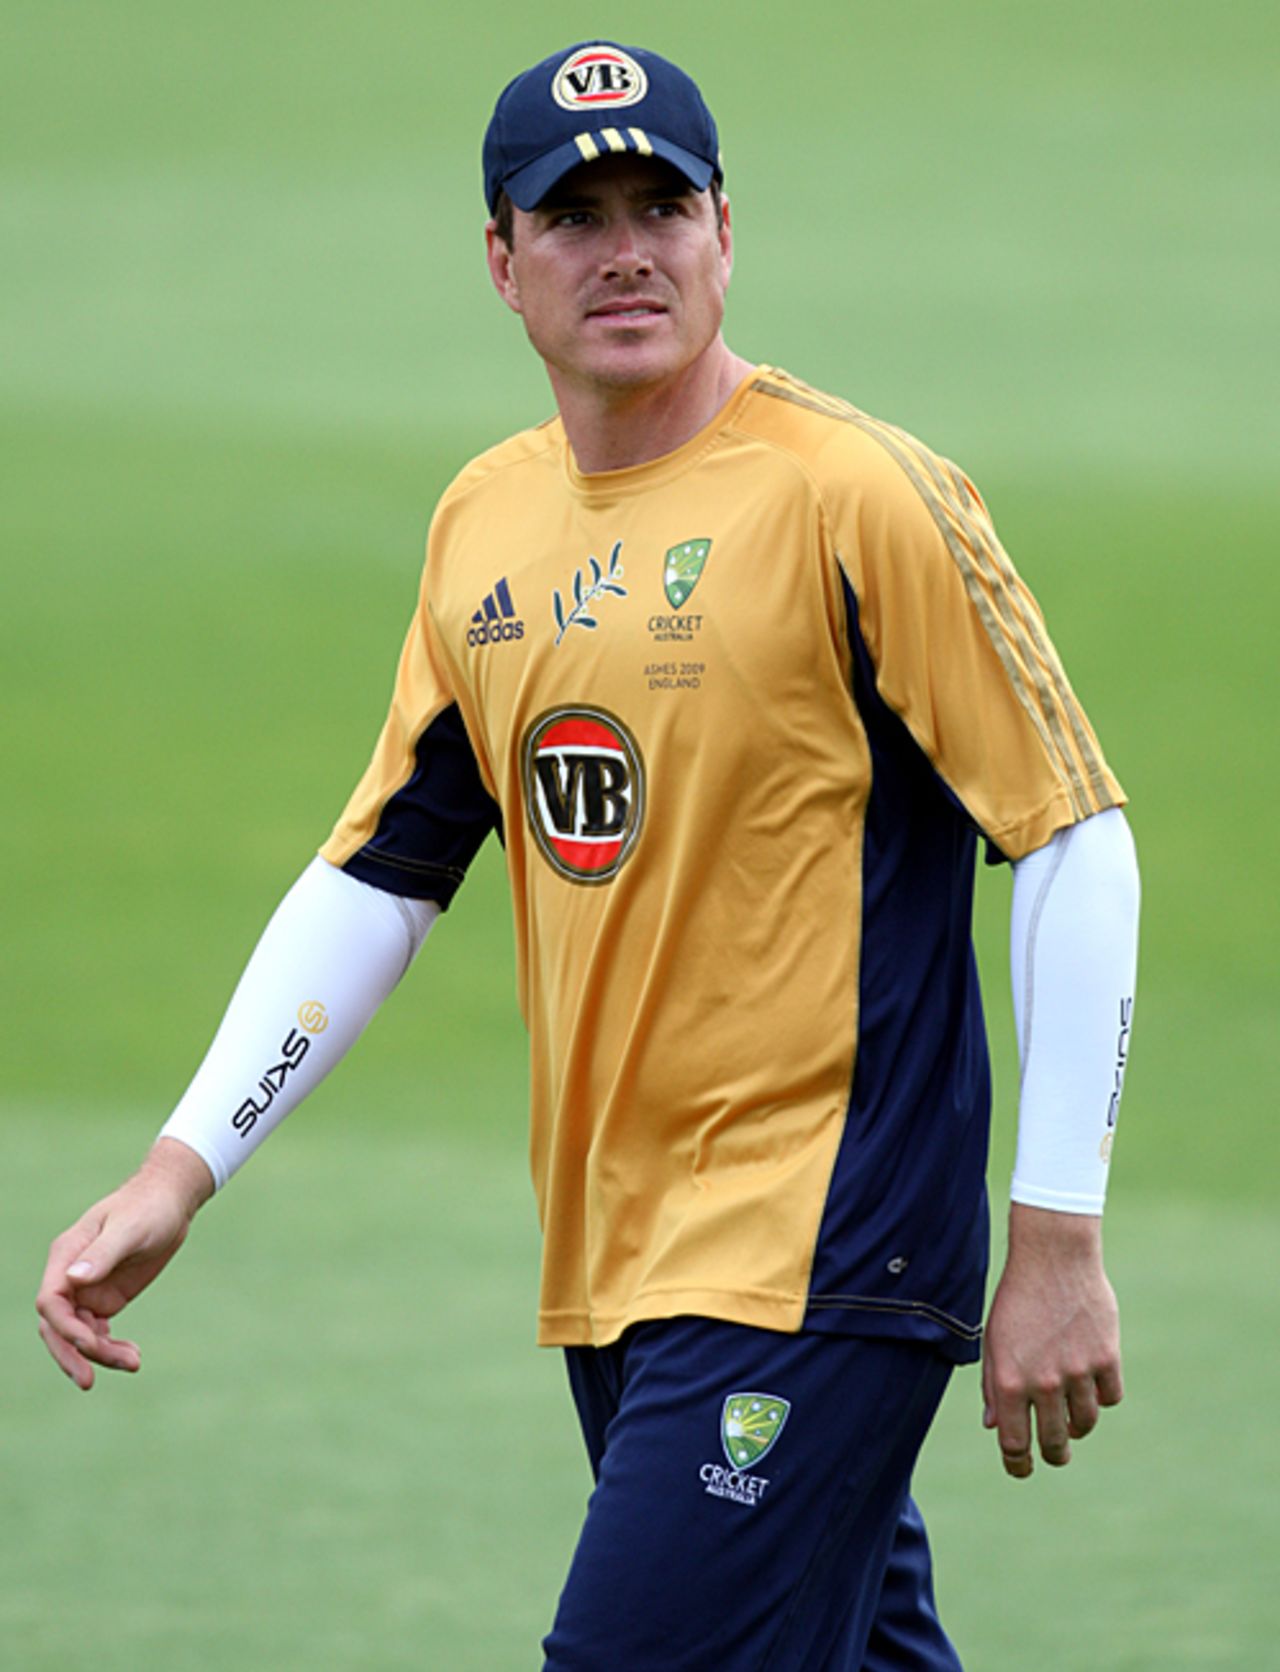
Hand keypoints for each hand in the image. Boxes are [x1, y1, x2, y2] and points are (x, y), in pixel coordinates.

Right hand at [36, 1138, 214, 1389]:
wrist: (171, 1201)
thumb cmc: (150, 1207)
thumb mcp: (131, 1228)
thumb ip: (103, 1253)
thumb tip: (74, 1278)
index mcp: (67, 1256)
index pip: (50, 1302)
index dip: (65, 1328)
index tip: (91, 1344)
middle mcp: (70, 1277)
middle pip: (57, 1326)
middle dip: (71, 1355)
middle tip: (89, 1381)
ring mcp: (86, 1290)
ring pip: (78, 1334)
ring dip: (99, 1354)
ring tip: (132, 1362)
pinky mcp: (104, 1298)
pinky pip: (96, 1332)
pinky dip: (109, 1348)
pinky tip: (131, 1356)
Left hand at [981, 1203, 1122, 1478]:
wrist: (1053, 1257)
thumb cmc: (1017, 1298)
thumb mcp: (994, 1340)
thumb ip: (994, 1386)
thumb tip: (996, 1428)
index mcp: (1008, 1381)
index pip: (1015, 1445)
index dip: (1018, 1465)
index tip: (1022, 1469)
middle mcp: (1043, 1383)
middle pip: (1055, 1443)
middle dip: (1053, 1453)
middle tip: (1055, 1452)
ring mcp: (1078, 1373)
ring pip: (1085, 1423)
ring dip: (1077, 1425)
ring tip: (1070, 1412)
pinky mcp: (1107, 1359)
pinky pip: (1110, 1397)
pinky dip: (1102, 1396)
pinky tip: (1091, 1382)